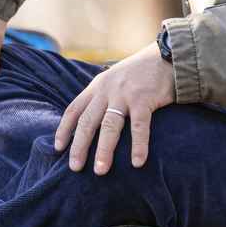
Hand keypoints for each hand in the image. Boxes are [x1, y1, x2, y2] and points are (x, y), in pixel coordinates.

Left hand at [54, 44, 174, 174]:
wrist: (167, 55)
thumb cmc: (141, 72)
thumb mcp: (115, 79)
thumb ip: (103, 95)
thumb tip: (93, 122)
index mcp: (98, 86)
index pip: (74, 109)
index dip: (65, 129)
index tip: (58, 148)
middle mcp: (107, 90)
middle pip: (88, 121)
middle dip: (79, 146)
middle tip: (75, 168)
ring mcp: (125, 94)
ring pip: (109, 126)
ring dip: (104, 150)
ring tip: (100, 171)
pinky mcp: (144, 98)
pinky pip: (139, 127)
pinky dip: (138, 145)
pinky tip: (137, 162)